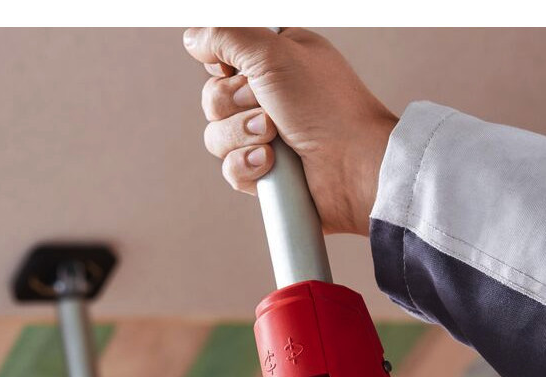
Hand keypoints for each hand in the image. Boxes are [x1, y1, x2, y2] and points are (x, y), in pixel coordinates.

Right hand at [182, 27, 398, 235]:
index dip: (224, 67)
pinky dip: (248, 166)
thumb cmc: (328, 106)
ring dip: (242, 136)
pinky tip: (272, 164)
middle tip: (269, 107)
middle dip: (234, 105)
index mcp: (275, 61)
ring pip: (216, 135)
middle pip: (213, 98)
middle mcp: (270, 97)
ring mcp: (267, 137)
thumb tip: (192, 38)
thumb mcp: (274, 52)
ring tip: (275, 138)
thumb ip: (227, 35)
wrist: (353, 166)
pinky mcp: (266, 172)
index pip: (222, 58)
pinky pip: (230, 168)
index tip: (240, 71)